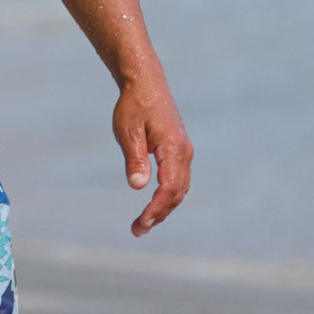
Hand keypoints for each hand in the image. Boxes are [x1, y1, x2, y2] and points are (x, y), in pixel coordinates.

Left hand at [113, 75, 192, 236]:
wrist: (145, 82)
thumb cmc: (134, 105)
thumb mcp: (128, 131)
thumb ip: (135, 159)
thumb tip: (138, 186)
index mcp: (174, 148)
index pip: (169, 188)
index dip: (156, 209)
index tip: (141, 223)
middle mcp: (184, 152)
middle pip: (177, 194)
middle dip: (159, 214)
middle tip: (137, 230)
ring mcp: (184, 152)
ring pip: (179, 189)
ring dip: (163, 208)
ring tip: (142, 225)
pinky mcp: (178, 151)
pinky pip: (177, 181)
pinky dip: (167, 197)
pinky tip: (152, 205)